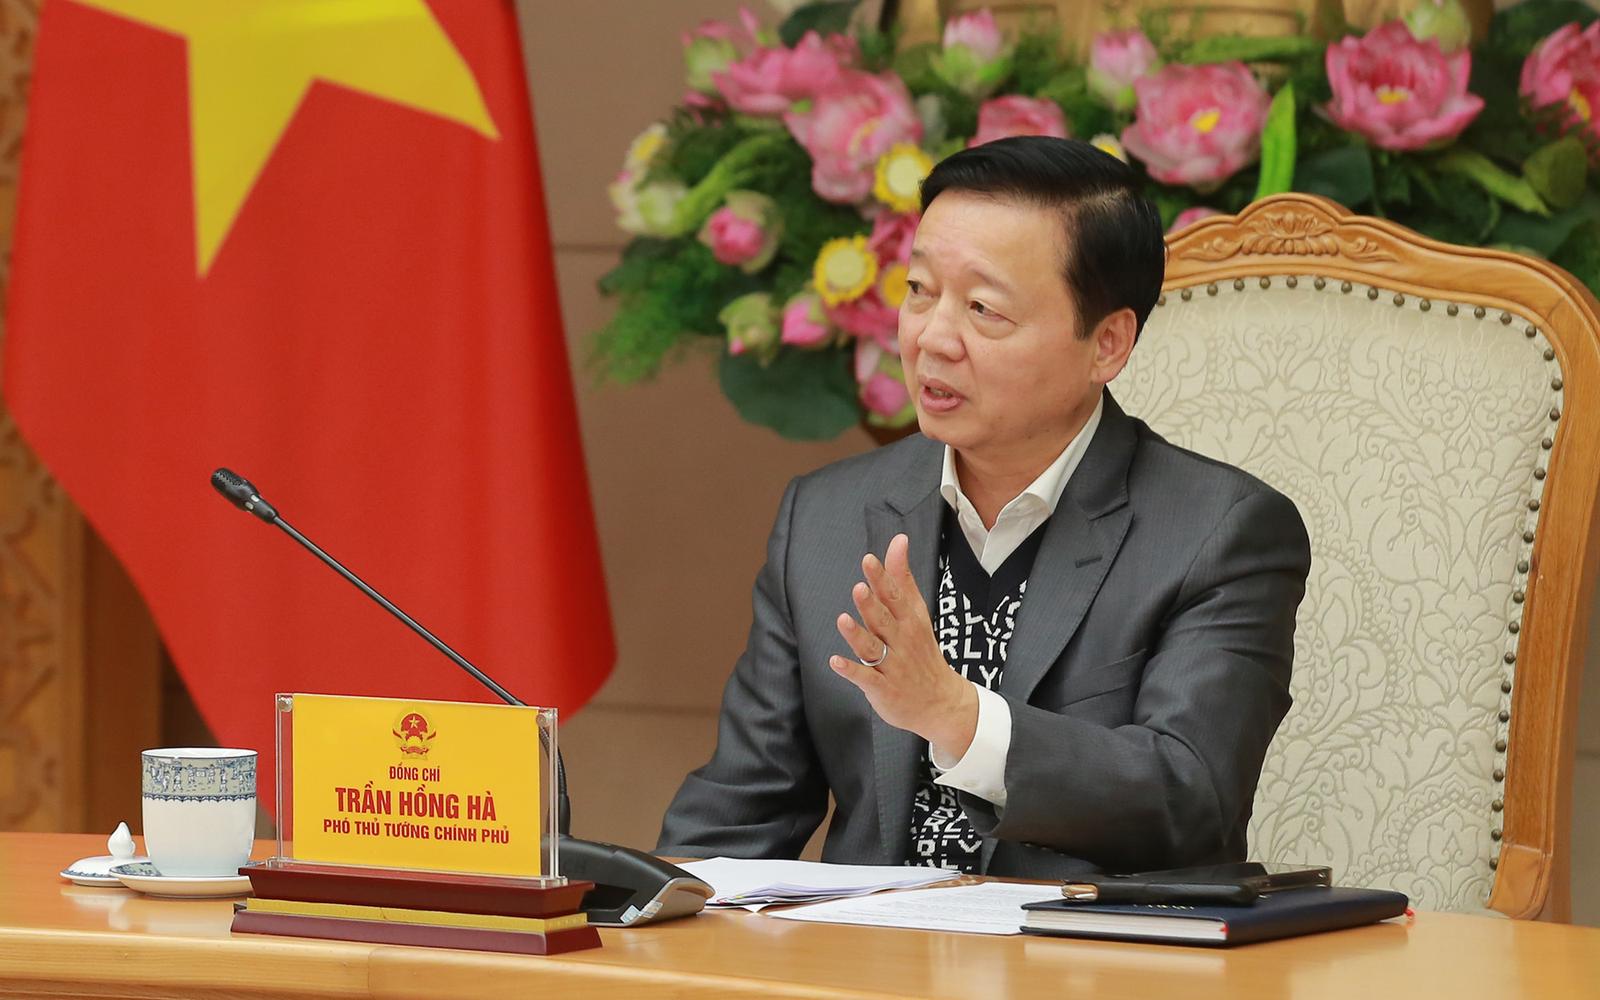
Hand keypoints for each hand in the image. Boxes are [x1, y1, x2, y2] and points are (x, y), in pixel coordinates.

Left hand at [831, 533, 977, 758]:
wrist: (941, 701)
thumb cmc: (922, 650)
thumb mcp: (916, 612)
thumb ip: (902, 577)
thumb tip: (898, 540)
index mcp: (910, 621)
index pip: (895, 596)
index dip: (881, 578)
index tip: (869, 559)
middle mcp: (901, 641)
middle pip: (884, 620)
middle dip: (871, 605)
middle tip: (859, 588)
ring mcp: (891, 666)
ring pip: (872, 648)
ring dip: (857, 635)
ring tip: (843, 620)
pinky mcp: (882, 688)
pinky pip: (865, 678)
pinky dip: (851, 670)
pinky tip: (835, 661)